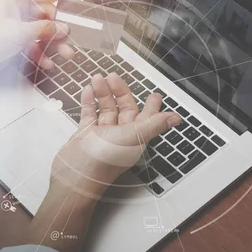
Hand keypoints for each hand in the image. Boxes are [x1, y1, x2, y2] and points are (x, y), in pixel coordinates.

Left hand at [0, 0, 82, 78]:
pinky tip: (47, 62)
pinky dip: (43, 52)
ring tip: (65, 54)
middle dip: (60, 27)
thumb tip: (63, 28)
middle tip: (71, 38)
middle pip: (48, 12)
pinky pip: (36, 42)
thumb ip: (44, 29)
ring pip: (44, 30)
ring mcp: (18, 24)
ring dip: (55, 42)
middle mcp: (18, 8)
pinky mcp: (17, 39)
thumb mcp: (19, 32)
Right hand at [51, 73, 182, 194]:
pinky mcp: (86, 134)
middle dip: (120, 91)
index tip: (154, 94)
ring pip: (106, 108)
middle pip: (125, 108)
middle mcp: (121, 135)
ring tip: (98, 78)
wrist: (75, 175)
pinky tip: (88, 90)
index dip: (151, 105)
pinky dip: (89, 101)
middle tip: (114, 76)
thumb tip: (176, 118)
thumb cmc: (104, 160)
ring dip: (103, 93)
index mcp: (136, 136)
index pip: (147, 117)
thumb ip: (154, 124)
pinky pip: (90, 114)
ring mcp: (103, 134)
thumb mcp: (133, 137)